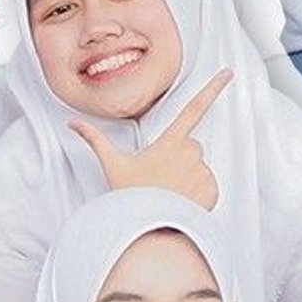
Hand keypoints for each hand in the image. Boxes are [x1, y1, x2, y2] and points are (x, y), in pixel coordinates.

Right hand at [69, 71, 229, 206]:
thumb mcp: (112, 165)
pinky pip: (209, 187)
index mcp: (170, 141)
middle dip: (180, 157)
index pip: (194, 108)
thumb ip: (95, 139)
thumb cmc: (130, 195)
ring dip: (188, 177)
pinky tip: (182, 202)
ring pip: (199, 167)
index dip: (213, 88)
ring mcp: (202, 171)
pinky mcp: (212, 190)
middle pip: (192, 146)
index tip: (229, 73)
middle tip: (161, 176)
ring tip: (170, 192)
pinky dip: (199, 194)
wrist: (149, 229)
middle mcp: (190, 152)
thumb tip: (72, 123)